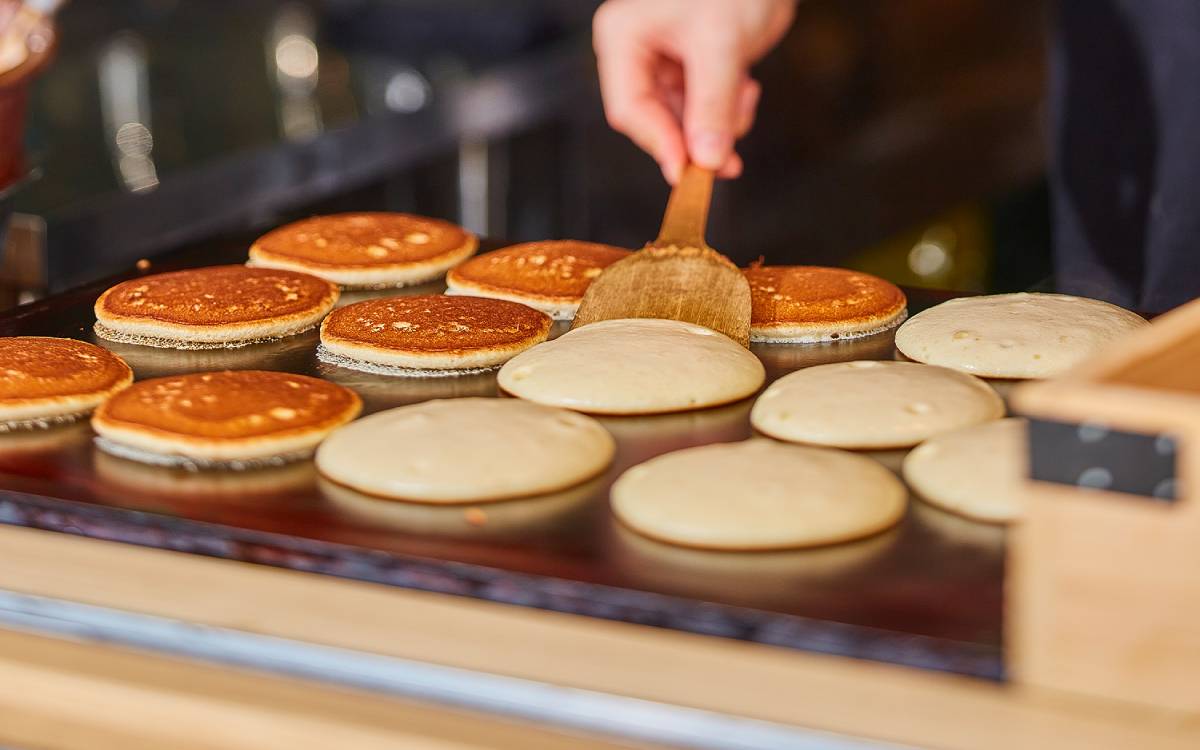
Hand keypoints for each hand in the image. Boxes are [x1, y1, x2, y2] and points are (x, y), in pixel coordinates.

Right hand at [593, 0, 794, 182]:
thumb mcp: (721, 43)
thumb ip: (713, 104)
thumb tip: (707, 159)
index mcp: (623, 38)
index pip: (630, 108)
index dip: (660, 143)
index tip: (689, 172)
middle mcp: (636, 53)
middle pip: (655, 120)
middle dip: (696, 138)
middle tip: (729, 160)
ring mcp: (663, 62)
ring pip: (682, 120)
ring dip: (718, 126)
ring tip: (746, 98)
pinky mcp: (690, 68)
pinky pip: (702, 108)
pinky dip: (727, 112)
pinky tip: (746, 90)